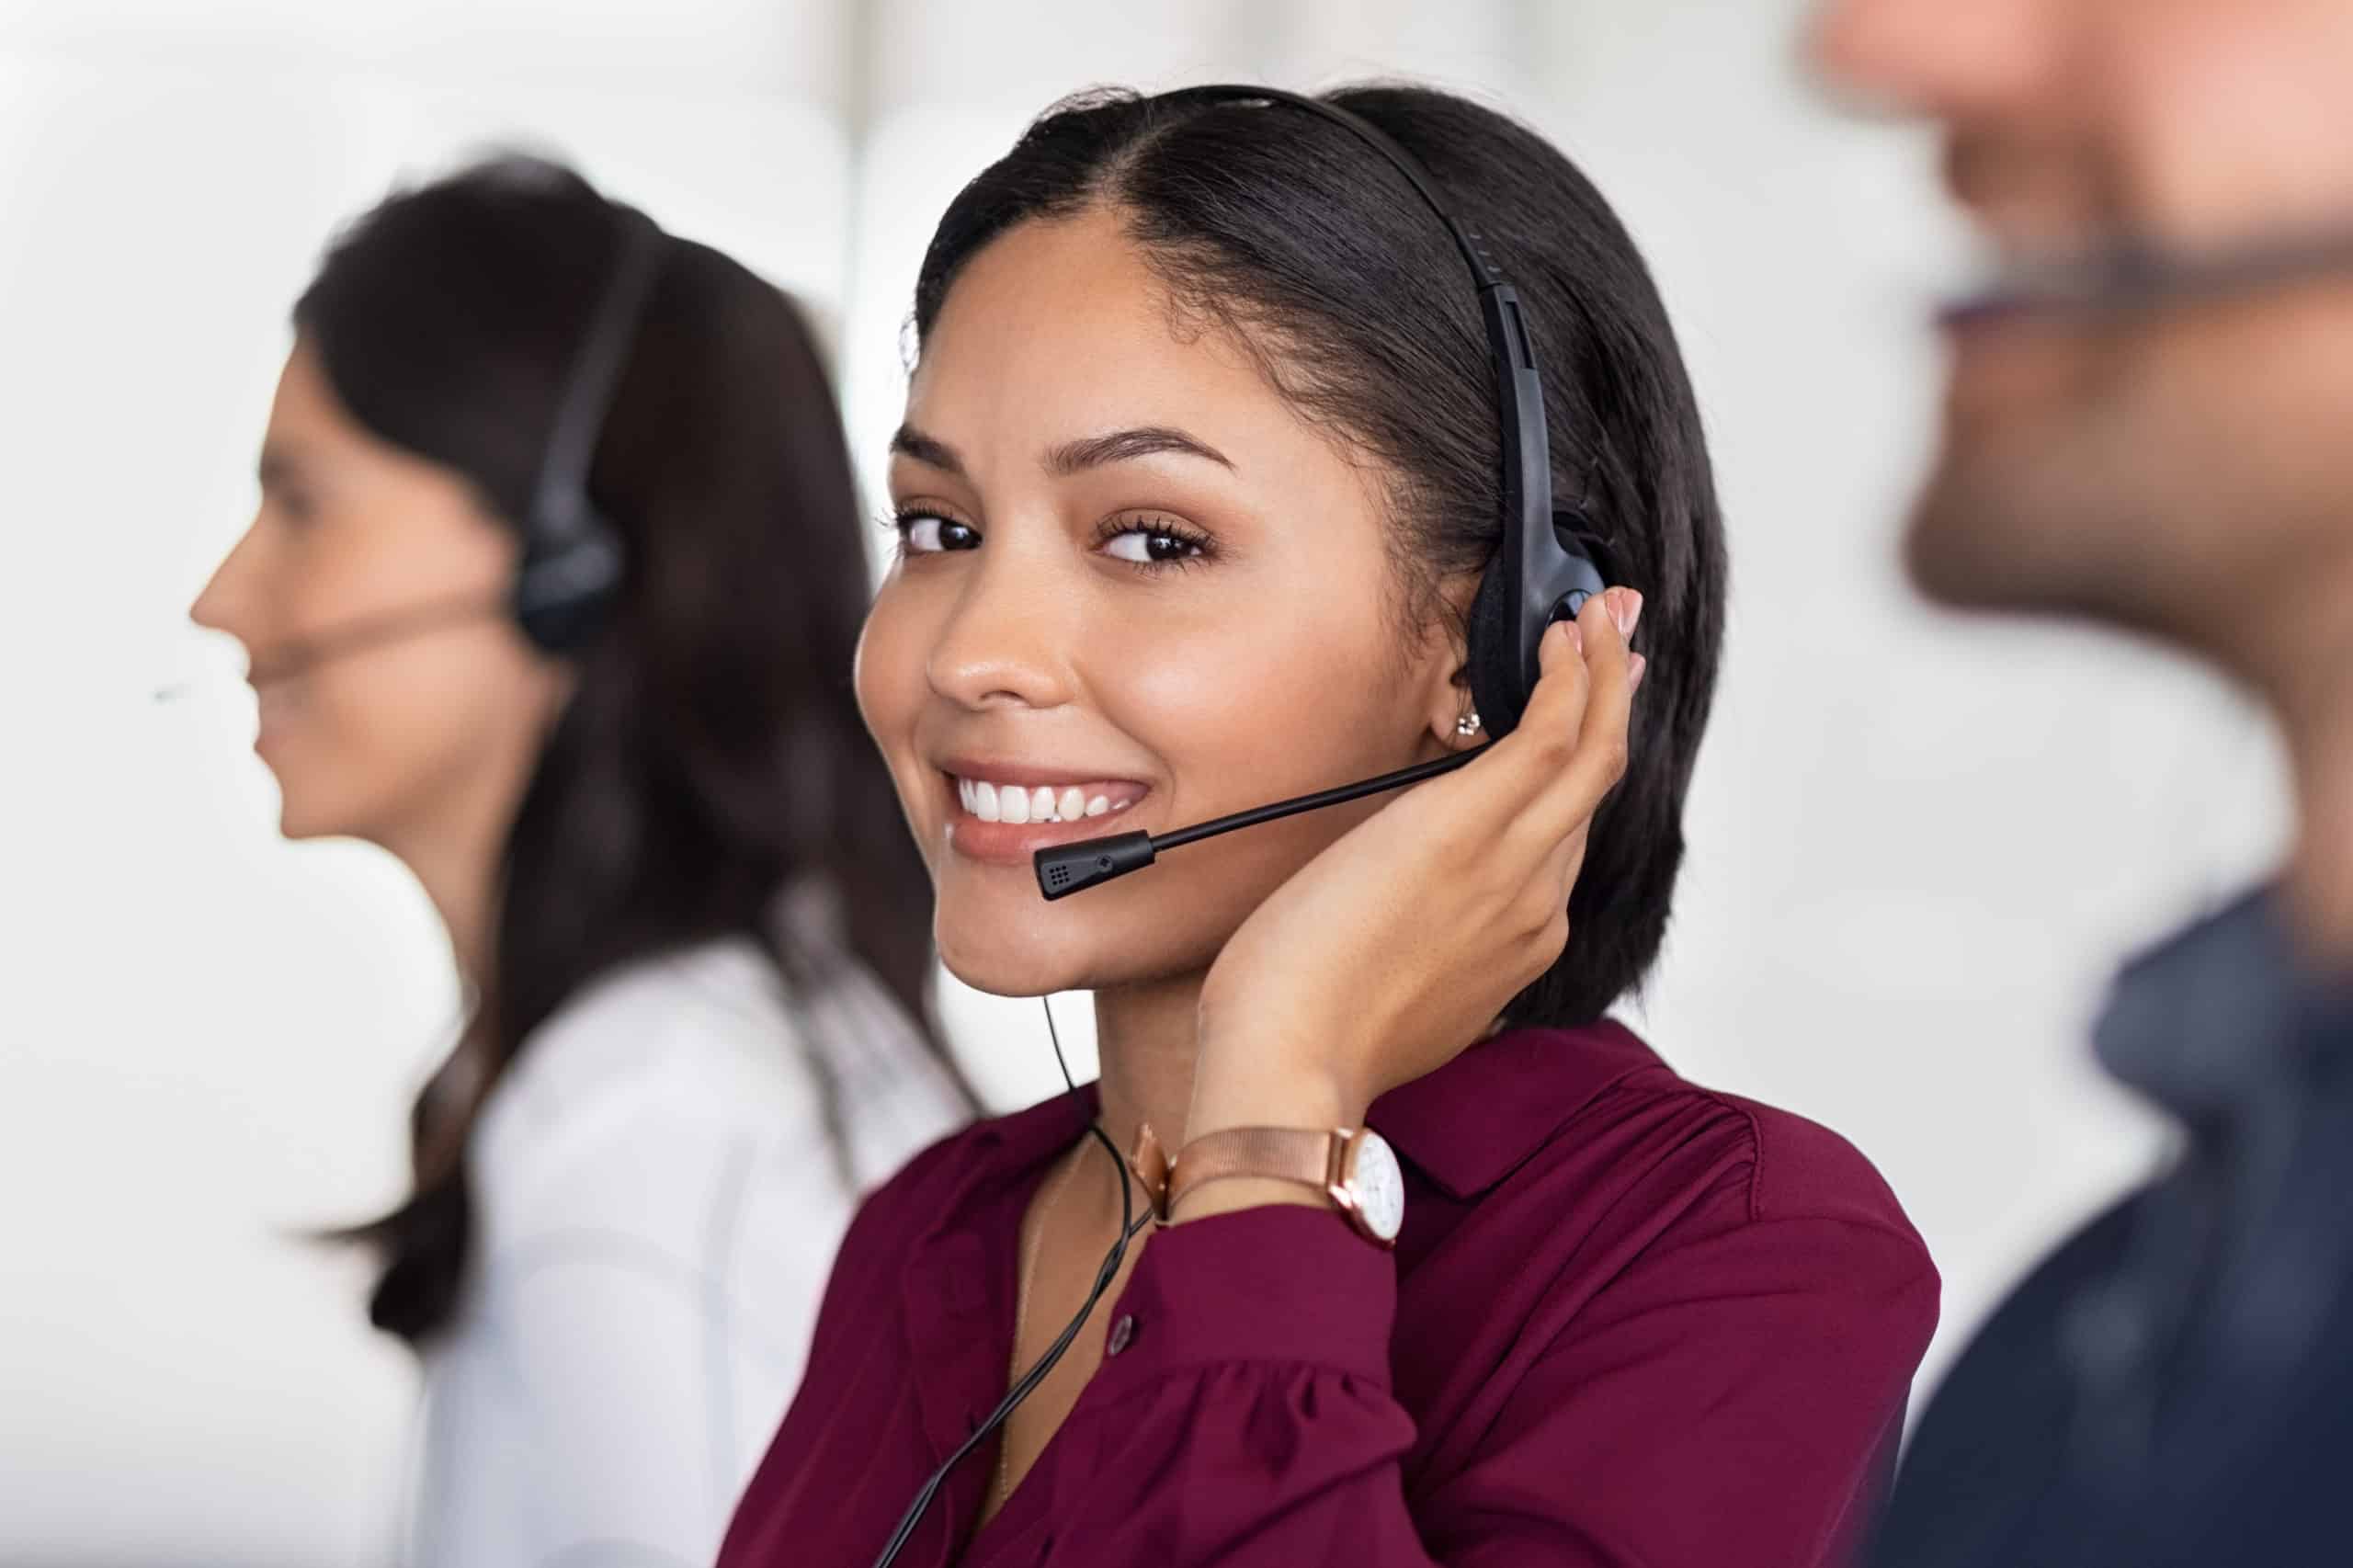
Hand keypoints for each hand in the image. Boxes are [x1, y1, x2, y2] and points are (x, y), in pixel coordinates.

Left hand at [1181, 588, 1641, 1180]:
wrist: (1291, 1062)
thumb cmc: (1312, 1034)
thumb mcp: (1391, 987)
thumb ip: (1424, 944)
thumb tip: (1401, 907)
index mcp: (1516, 943)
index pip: (1560, 837)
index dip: (1577, 769)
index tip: (1583, 719)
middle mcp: (1535, 903)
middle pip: (1595, 786)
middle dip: (1614, 703)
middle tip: (1621, 637)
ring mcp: (1514, 866)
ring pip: (1590, 752)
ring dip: (1603, 673)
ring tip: (1603, 615)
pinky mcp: (1470, 827)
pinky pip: (1551, 735)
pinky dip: (1572, 678)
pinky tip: (1569, 637)